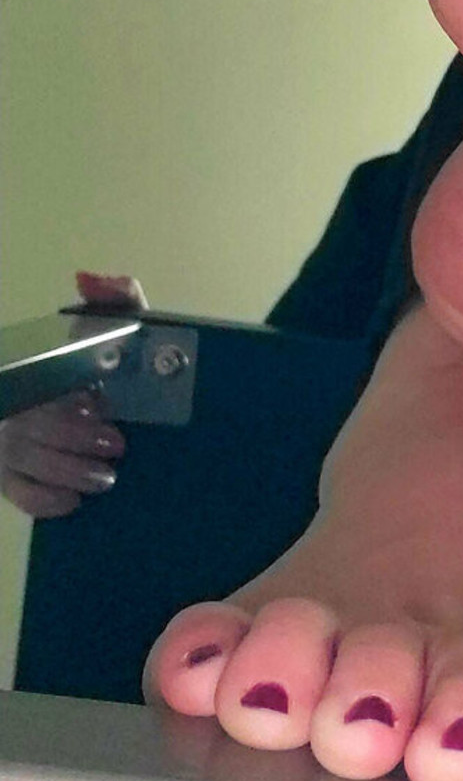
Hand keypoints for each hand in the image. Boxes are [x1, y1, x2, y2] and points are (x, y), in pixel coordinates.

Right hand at [0, 272, 146, 518]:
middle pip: (28, 424)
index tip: (97, 403)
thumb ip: (114, 300)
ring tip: (105, 476)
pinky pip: (17, 494)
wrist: (133, 398)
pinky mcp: (10, 475)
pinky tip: (74, 501)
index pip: (36, 378)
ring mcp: (8, 441)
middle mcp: (16, 403)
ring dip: (66, 471)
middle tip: (117, 444)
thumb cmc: (116, 361)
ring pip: (22, 460)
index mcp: (39, 367)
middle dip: (72, 438)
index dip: (63, 398)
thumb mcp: (119, 328)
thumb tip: (87, 279)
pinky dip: (44, 500)